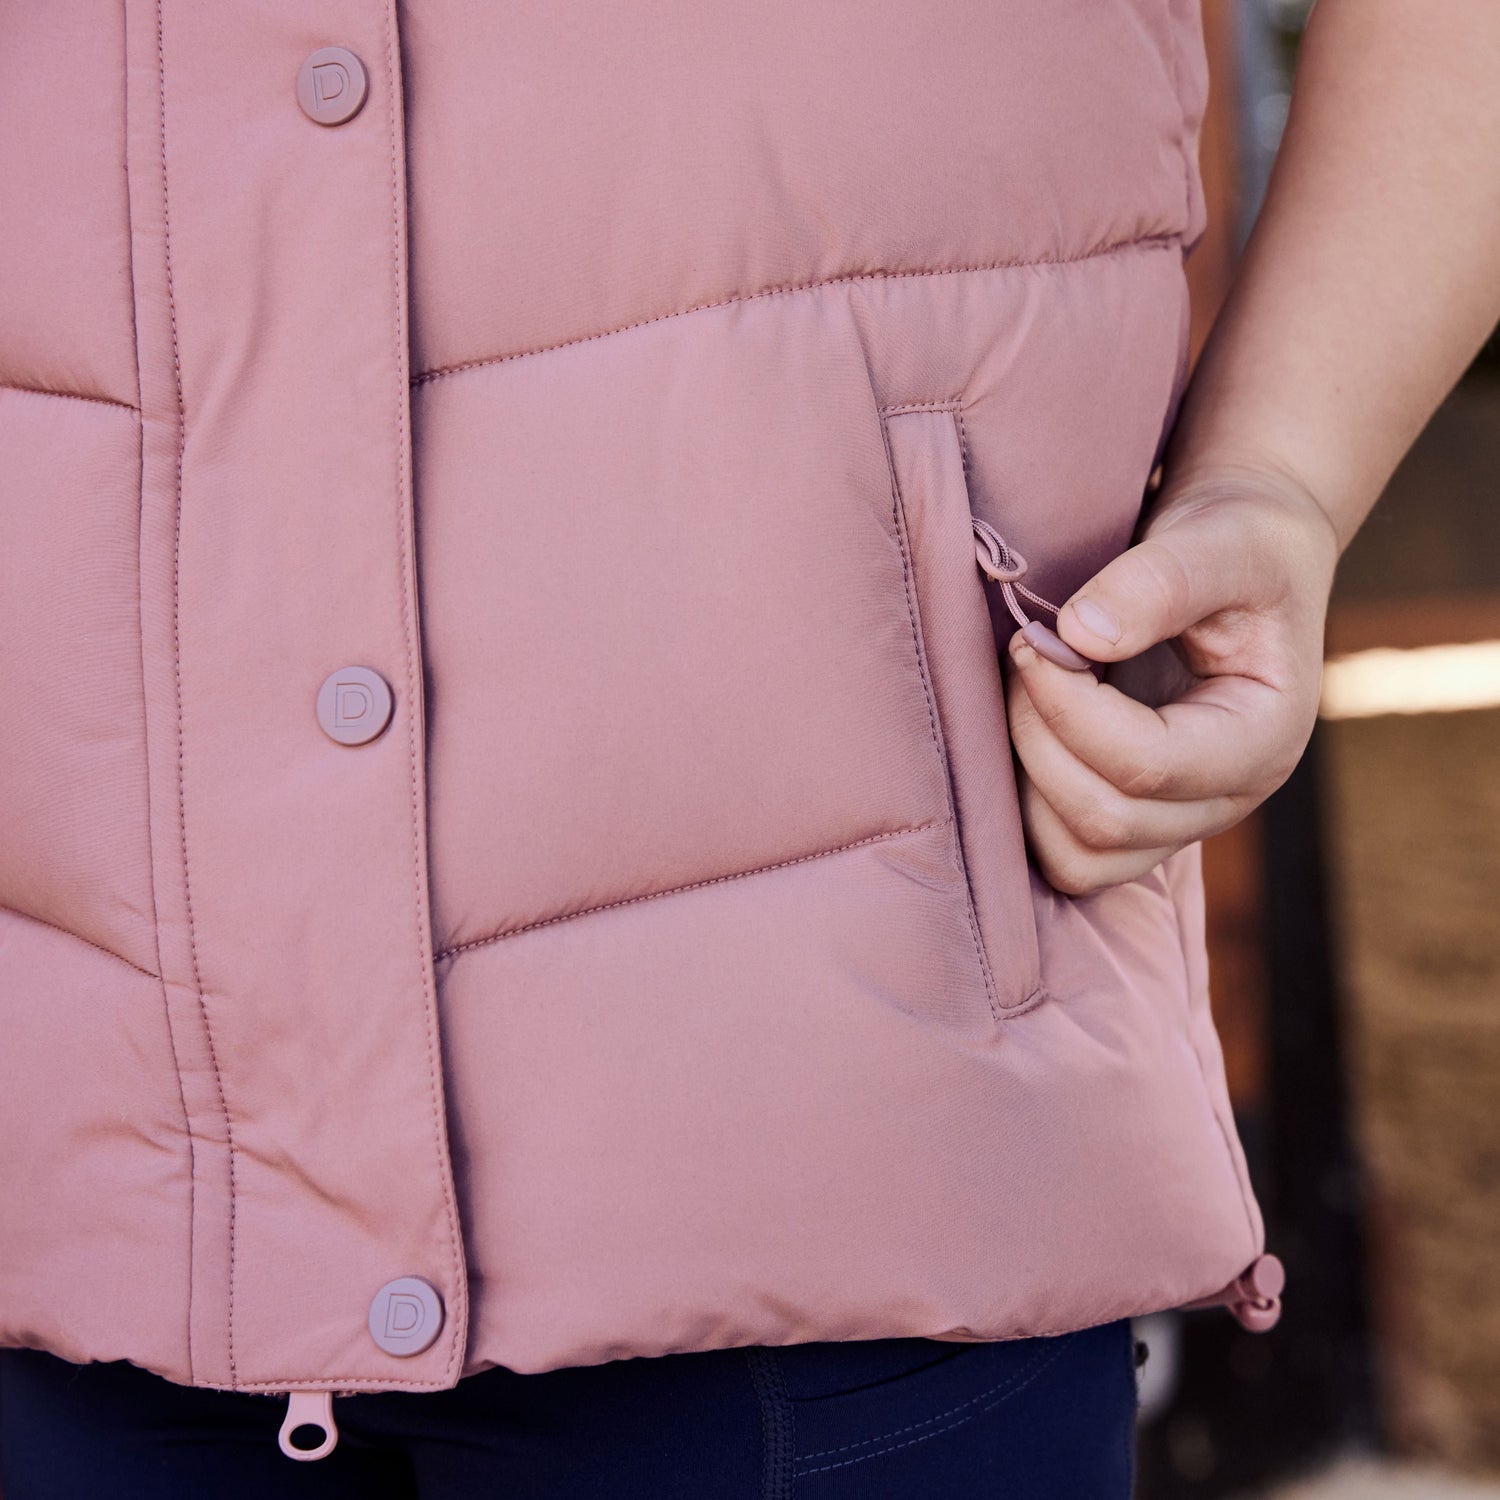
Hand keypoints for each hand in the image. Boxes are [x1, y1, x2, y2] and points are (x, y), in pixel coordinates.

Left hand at [1004, 468, 1339, 895]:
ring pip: (1080, 856)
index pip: (1148, 763)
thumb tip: (1078, 635)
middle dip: (1039, 738)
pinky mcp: (1140, 820)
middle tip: (1022, 655)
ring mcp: (1182, 820)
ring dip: (1027, 782)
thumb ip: (1160, 581)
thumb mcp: (1221, 539)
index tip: (1031, 637)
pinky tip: (1026, 731)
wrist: (1246, 553)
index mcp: (1264, 736)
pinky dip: (1029, 810)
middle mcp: (1229, 796)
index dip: (1068, 706)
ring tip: (1024, 694)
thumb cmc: (1243, 541)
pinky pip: (1070, 857)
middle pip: (1107, 819)